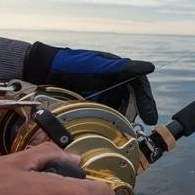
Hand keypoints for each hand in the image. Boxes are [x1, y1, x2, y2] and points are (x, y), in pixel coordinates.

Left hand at [23, 42, 157, 124]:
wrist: (44, 70)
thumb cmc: (72, 63)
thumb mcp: (99, 65)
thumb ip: (125, 67)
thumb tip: (149, 67)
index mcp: (119, 71)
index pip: (140, 87)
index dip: (147, 102)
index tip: (150, 117)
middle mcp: (114, 83)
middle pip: (132, 101)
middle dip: (136, 114)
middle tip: (137, 127)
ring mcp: (103, 94)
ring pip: (120, 109)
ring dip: (123, 120)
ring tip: (124, 131)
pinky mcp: (92, 104)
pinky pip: (106, 114)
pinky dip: (110, 122)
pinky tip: (110, 129)